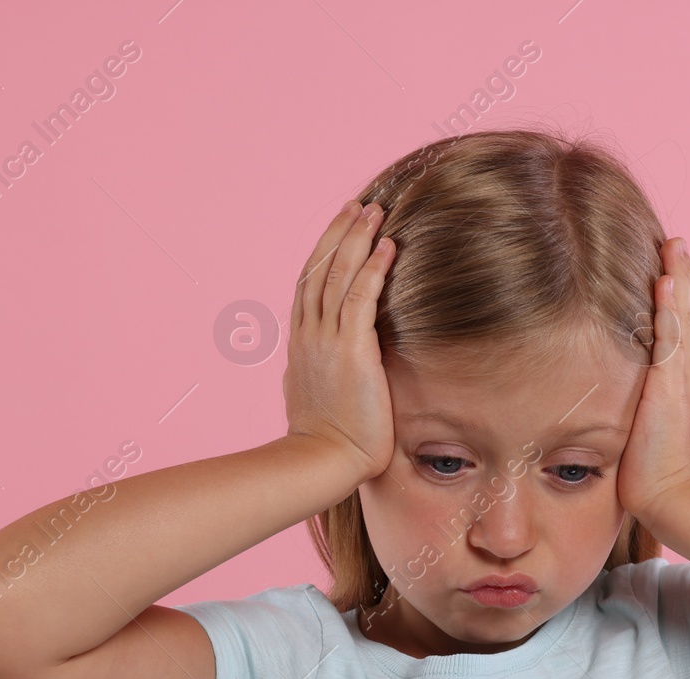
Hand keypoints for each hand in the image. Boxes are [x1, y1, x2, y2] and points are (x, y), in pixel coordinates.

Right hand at [283, 200, 396, 481]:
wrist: (321, 462)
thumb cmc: (324, 443)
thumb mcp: (315, 397)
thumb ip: (320, 373)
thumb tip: (327, 367)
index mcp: (300, 345)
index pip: (309, 287)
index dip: (324, 254)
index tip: (339, 230)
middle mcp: (309, 335)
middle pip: (320, 270)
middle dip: (340, 234)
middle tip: (358, 206)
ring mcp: (326, 340)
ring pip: (338, 276)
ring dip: (357, 239)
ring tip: (374, 211)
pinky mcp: (351, 350)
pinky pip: (361, 297)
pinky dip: (373, 269)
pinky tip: (388, 246)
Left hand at [616, 237, 689, 527]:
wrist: (672, 499)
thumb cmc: (651, 476)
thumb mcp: (640, 432)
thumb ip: (634, 410)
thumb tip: (616, 406)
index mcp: (682, 385)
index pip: (680, 332)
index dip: (677, 300)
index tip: (669, 268)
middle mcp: (687, 376)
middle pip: (689, 315)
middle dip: (683, 277)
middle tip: (677, 241)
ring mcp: (683, 380)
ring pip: (684, 319)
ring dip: (679, 280)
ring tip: (674, 246)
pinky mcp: (672, 388)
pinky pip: (672, 340)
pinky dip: (669, 310)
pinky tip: (664, 283)